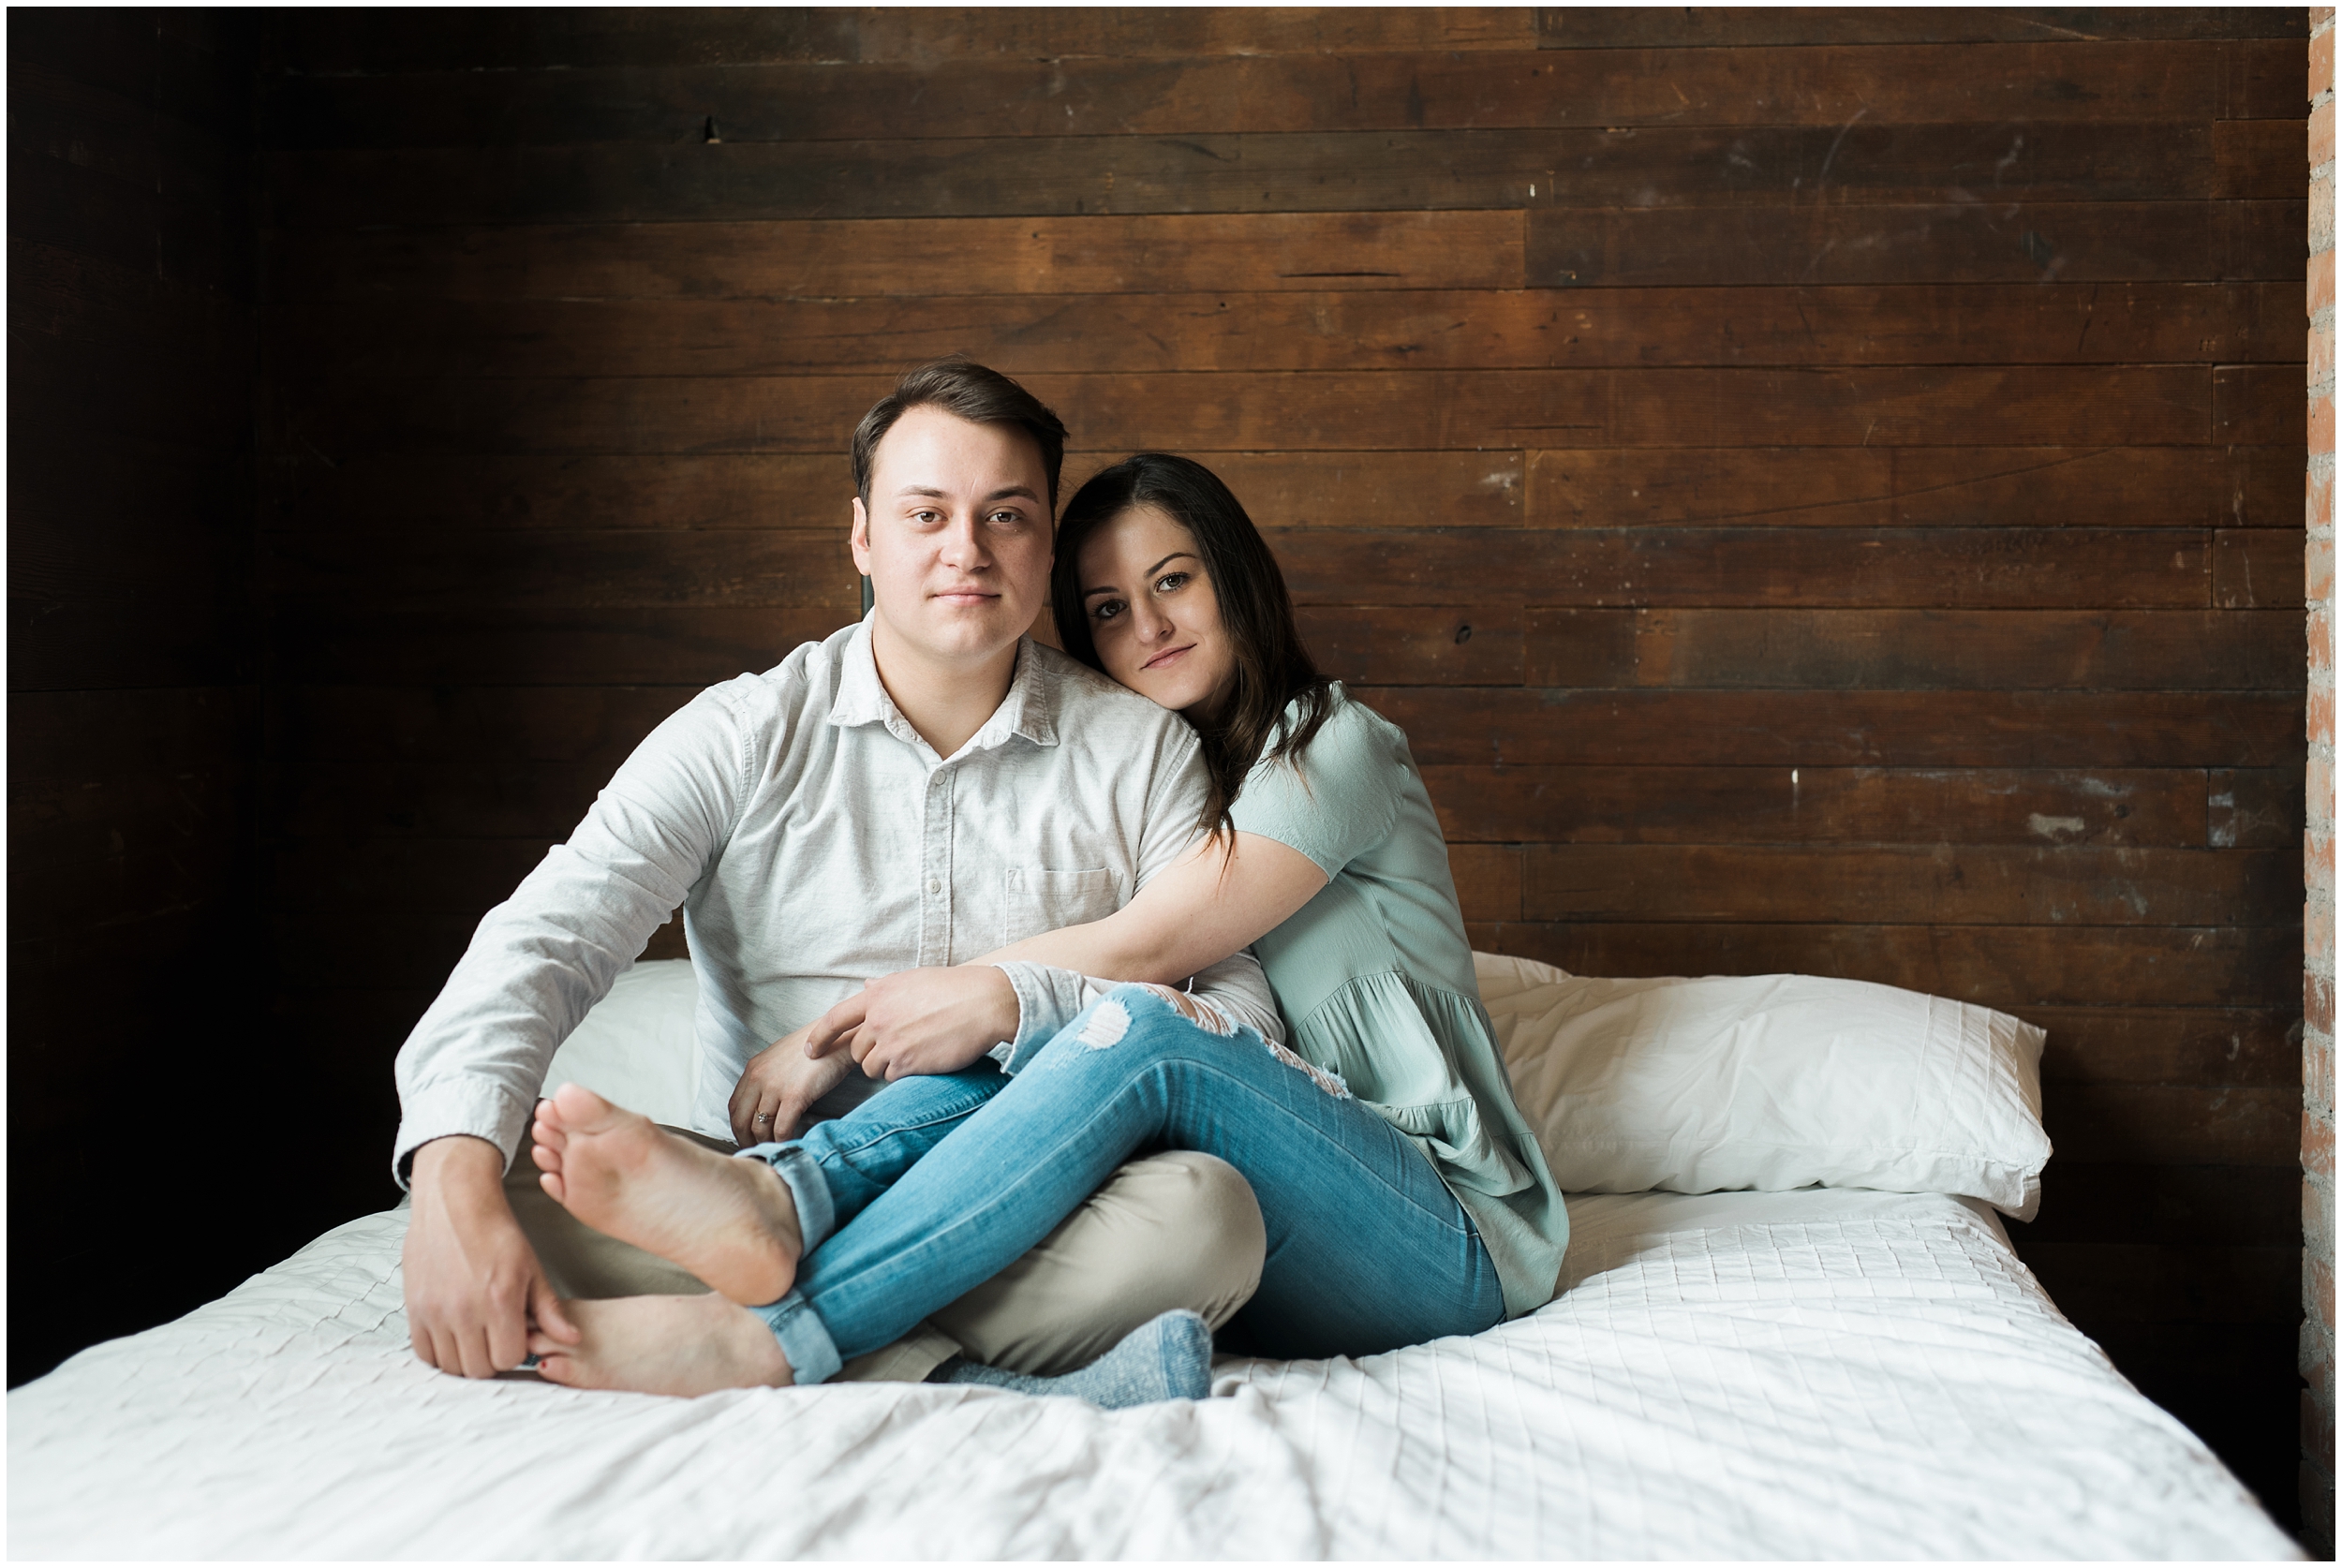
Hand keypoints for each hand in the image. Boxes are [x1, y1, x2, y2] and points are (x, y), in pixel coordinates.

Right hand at [402, 1134, 577, 1377]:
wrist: (455, 1203)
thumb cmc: (497, 1233)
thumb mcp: (532, 1268)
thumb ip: (550, 1309)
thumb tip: (573, 1338)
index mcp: (500, 1299)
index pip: (510, 1358)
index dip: (517, 1351)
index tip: (517, 1336)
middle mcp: (465, 1310)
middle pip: (479, 1369)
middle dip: (492, 1358)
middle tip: (495, 1337)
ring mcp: (435, 1312)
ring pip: (451, 1366)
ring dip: (466, 1357)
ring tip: (475, 1335)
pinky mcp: (414, 1309)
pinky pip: (424, 1353)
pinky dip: (440, 1351)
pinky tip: (453, 1333)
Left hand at [728, 1024, 852, 1145]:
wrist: (840, 1037)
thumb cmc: (817, 1048)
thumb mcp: (781, 1058)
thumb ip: (768, 1078)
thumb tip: (766, 1104)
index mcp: (753, 1069)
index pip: (734, 1106)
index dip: (738, 1128)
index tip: (747, 1139)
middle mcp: (758, 1077)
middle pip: (741, 1120)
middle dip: (747, 1141)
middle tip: (757, 1152)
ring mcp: (775, 1087)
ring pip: (760, 1128)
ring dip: (766, 1144)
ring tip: (776, 1151)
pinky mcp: (794, 1096)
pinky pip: (781, 1129)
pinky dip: (783, 1142)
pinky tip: (791, 1144)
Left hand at [803, 965, 1020, 1081]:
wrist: (985, 1003)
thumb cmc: (954, 988)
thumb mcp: (914, 979)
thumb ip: (885, 988)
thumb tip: (865, 986)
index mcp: (878, 995)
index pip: (835, 1018)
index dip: (819, 1037)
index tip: (811, 1050)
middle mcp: (879, 1018)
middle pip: (857, 1049)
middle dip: (871, 1052)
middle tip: (898, 1046)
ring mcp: (892, 1041)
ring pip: (872, 1067)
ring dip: (887, 1065)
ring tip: (913, 1052)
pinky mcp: (908, 1062)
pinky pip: (892, 1077)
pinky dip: (904, 1073)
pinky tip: (923, 1060)